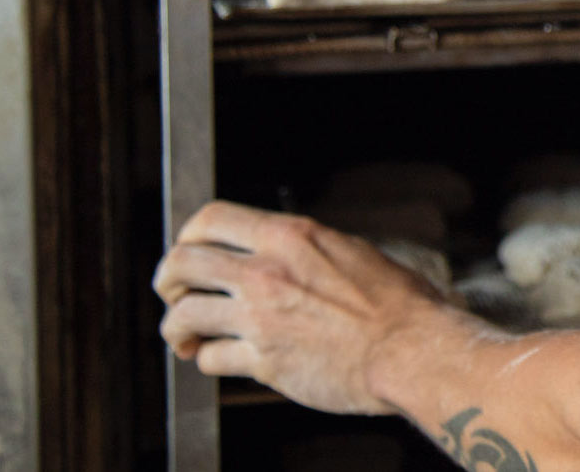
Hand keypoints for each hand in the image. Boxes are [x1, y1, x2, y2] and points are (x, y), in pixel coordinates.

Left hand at [153, 200, 446, 414]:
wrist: (413, 350)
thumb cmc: (398, 305)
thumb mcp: (350, 253)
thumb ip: (305, 251)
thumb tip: (281, 252)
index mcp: (291, 237)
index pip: (211, 219)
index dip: (188, 235)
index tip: (189, 252)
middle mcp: (268, 272)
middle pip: (182, 262)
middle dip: (167, 280)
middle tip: (173, 294)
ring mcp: (261, 318)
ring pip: (184, 314)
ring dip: (177, 327)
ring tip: (186, 337)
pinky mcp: (263, 361)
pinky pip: (211, 358)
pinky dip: (208, 359)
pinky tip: (221, 359)